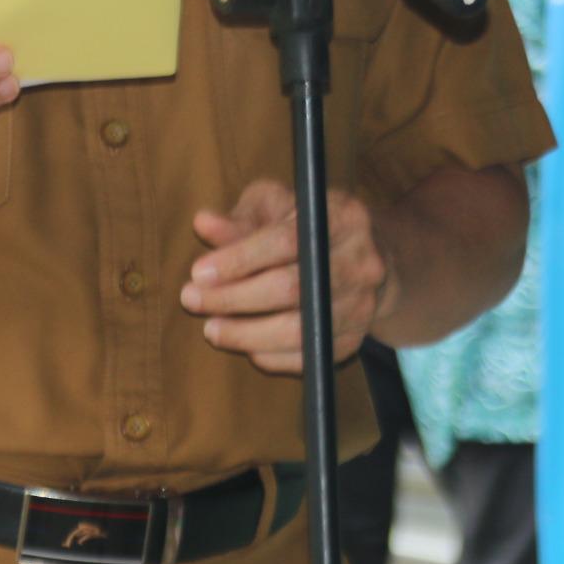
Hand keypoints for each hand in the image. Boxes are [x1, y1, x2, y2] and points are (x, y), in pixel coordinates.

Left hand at [183, 180, 400, 373]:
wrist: (371, 260)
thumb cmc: (309, 227)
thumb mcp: (279, 207)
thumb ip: (243, 217)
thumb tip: (204, 224)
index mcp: (343, 216)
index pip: (287, 241)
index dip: (239, 259)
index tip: (198, 272)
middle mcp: (362, 261)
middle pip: (292, 288)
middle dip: (234, 298)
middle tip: (191, 299)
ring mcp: (363, 304)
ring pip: (300, 330)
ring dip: (247, 334)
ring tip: (211, 329)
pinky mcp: (355, 339)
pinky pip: (308, 357)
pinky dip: (272, 356)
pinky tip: (245, 346)